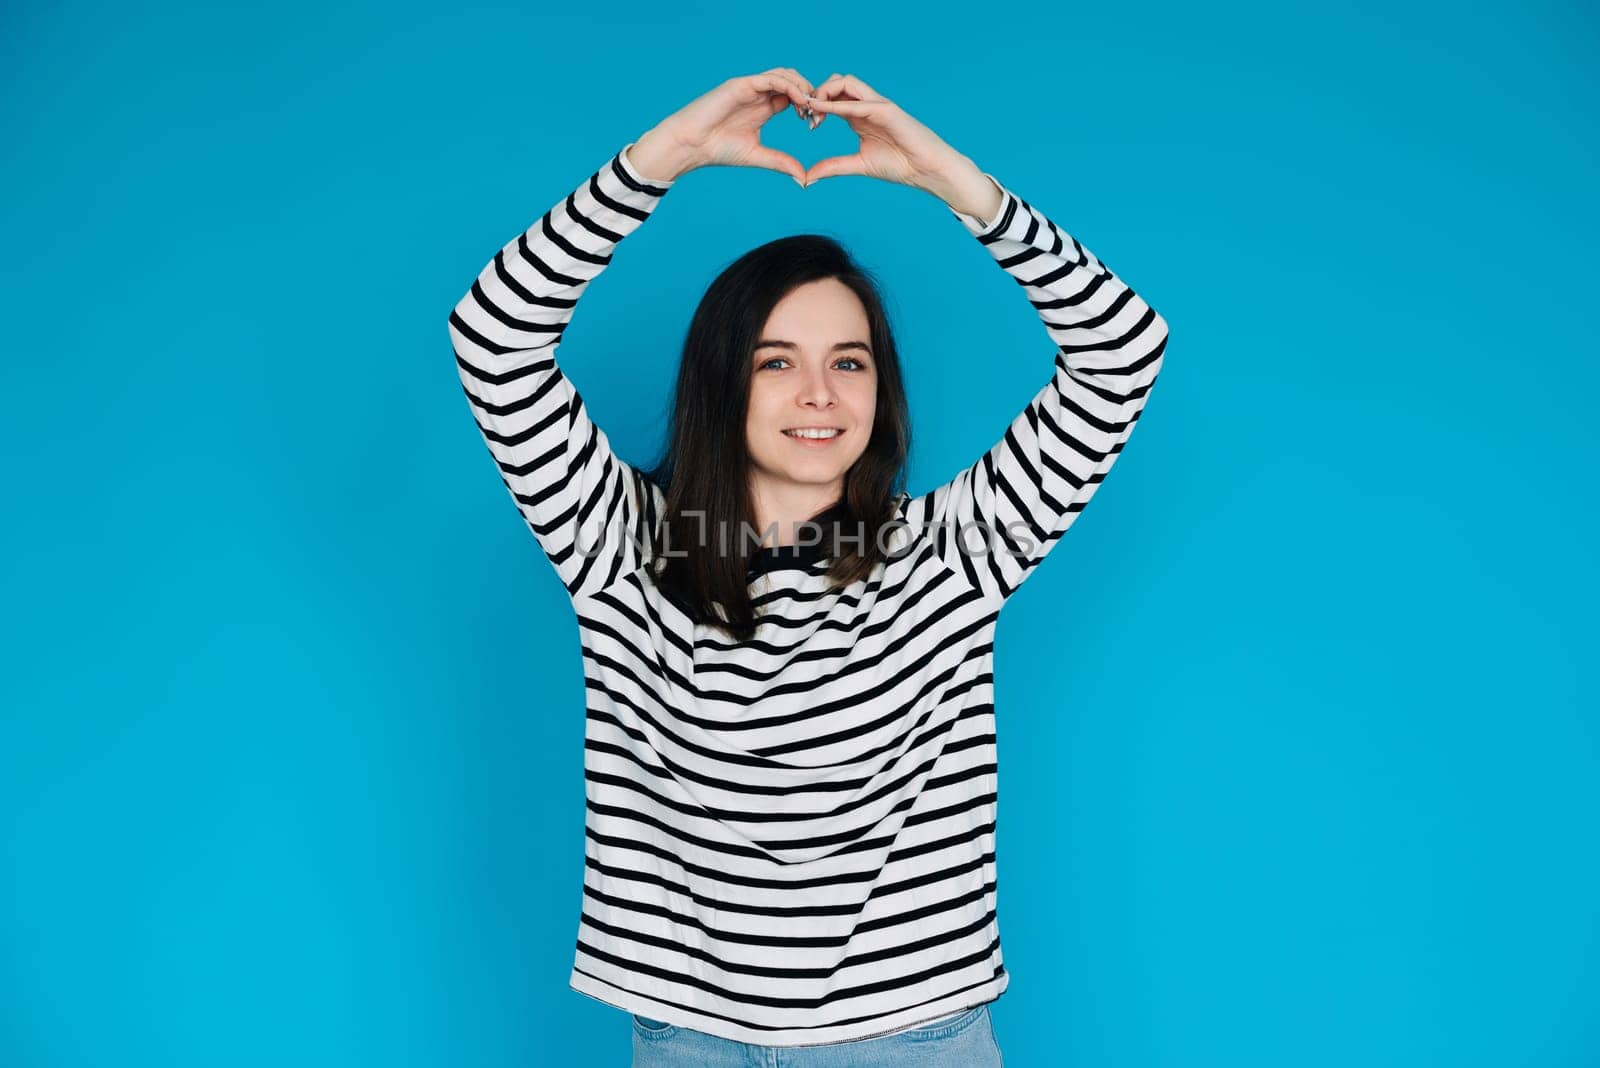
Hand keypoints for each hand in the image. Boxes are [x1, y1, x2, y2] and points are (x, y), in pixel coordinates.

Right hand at [631, 69, 816, 185]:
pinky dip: (789, 86)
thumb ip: (780, 162)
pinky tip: (798, 100)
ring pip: (784, 75)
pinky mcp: (742, 84)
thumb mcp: (757, 156)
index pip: (793, 97)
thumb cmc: (717, 150)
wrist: (691, 145)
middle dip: (809, 93)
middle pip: (792, 81)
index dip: (807, 106)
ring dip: (801, 87)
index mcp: (763, 108)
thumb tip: (803, 178)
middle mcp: (758, 94)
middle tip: (816, 113)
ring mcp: (750, 87)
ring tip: (809, 105)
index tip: (814, 124)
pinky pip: (771, 78)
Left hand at [801, 74, 973, 197]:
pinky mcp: (887, 110)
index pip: (833, 96)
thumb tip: (808, 177)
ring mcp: (877, 105)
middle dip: (817, 93)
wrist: (927, 170)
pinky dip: (837, 105)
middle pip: (837, 82)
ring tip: (814, 112)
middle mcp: (867, 105)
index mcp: (859, 116)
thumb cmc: (900, 165)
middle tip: (807, 116)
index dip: (815, 105)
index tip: (808, 123)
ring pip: (846, 82)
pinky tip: (822, 111)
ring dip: (825, 92)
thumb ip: (834, 167)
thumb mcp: (859, 165)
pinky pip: (858, 102)